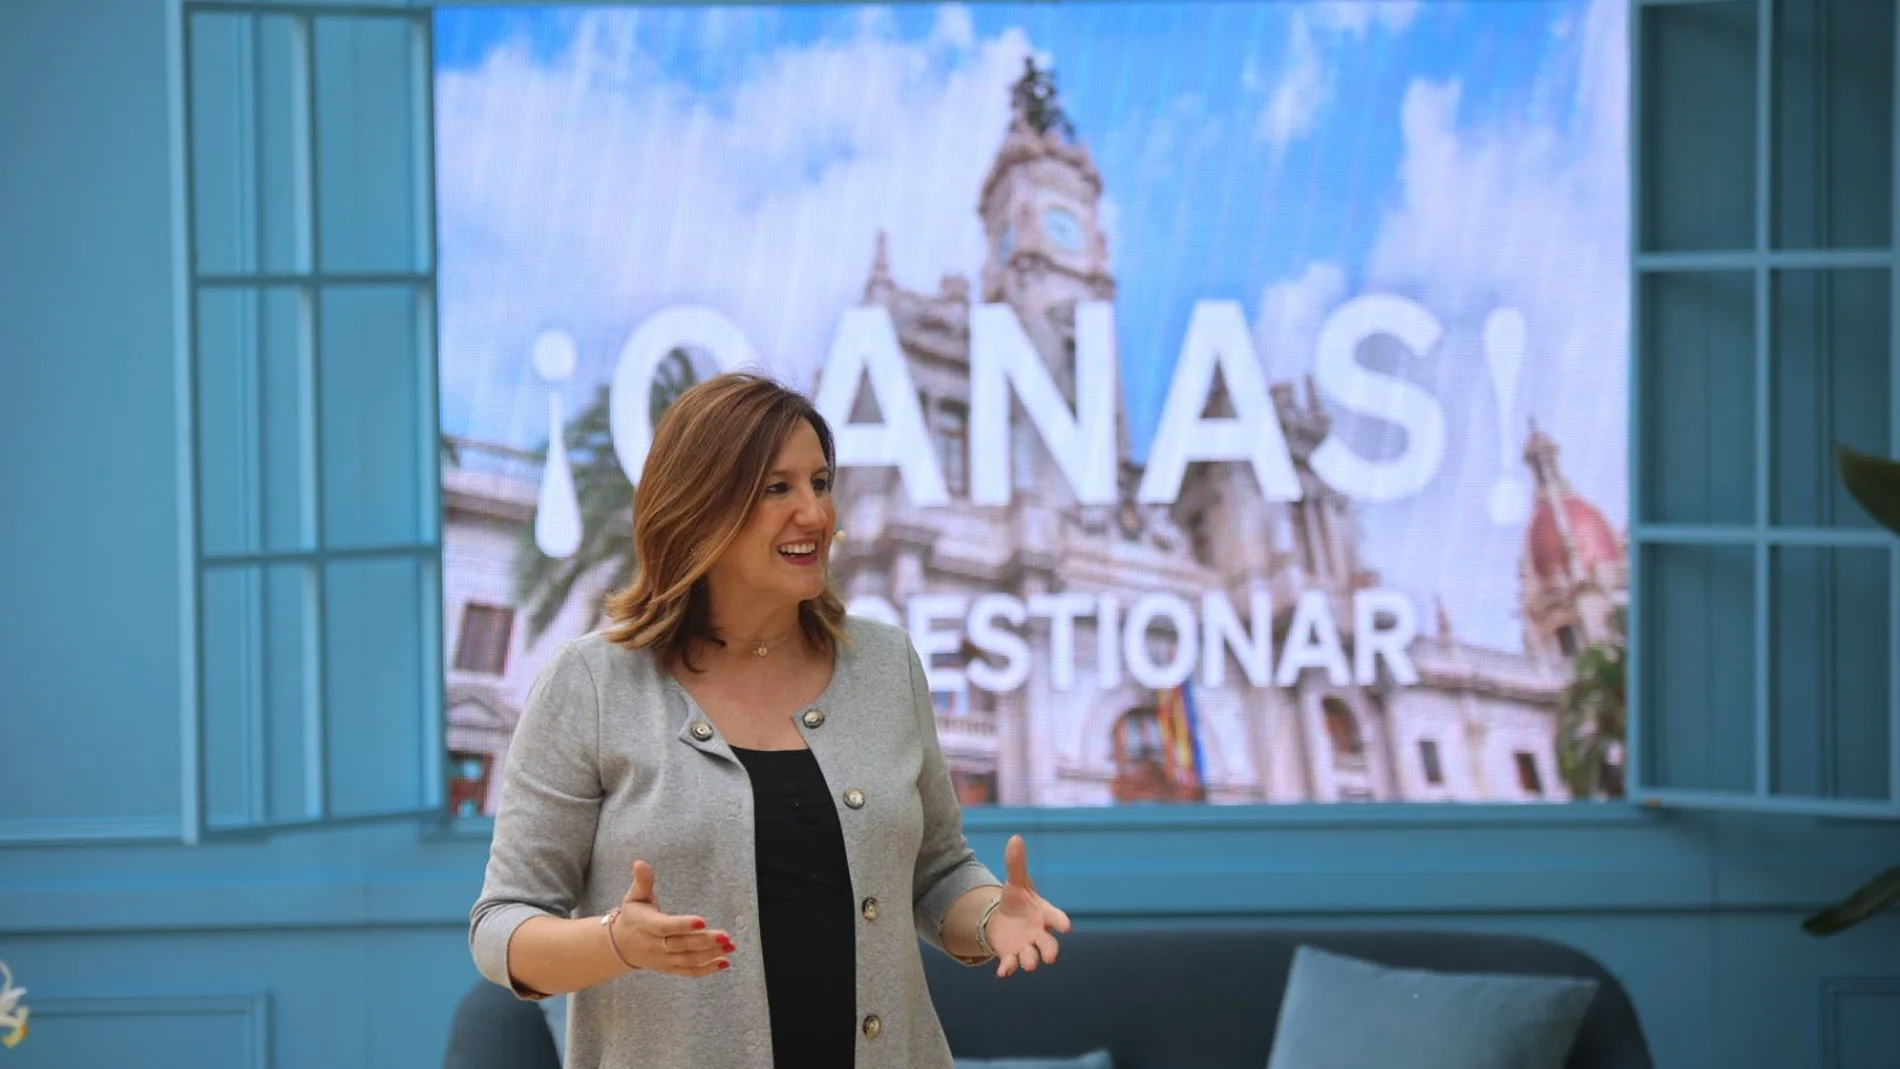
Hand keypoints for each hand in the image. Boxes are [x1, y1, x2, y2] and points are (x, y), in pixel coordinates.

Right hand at [610, 860, 734, 977]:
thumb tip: (639, 863)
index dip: (683, 925)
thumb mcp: (634, 897)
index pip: (666, 927)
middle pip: (682, 945)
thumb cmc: (633, 916)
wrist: (621, 946)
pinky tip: (724, 962)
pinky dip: (707, 969)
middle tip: (725, 935)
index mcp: (647, 926)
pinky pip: (689, 972)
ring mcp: (664, 960)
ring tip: (730, 946)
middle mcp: (655, 945)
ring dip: (711, 954)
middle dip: (705, 941)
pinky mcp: (671, 968)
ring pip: (688, 960)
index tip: (702, 920)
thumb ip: (642, 881)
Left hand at [983, 835, 1071, 977]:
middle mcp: (1039, 933)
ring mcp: (1027, 947)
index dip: (1061, 921)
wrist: (1003, 920)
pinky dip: (1008, 969)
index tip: (1066, 927)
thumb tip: (1015, 838)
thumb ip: (1016, 864)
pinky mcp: (1012, 956)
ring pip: (1032, 957)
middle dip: (1050, 950)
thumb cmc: (1017, 900)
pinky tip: (1002, 973)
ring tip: (1028, 963)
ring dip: (1030, 961)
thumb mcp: (1015, 882)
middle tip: (1051, 957)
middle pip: (1049, 944)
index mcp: (1044, 914)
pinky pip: (1011, 965)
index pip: (1056, 917)